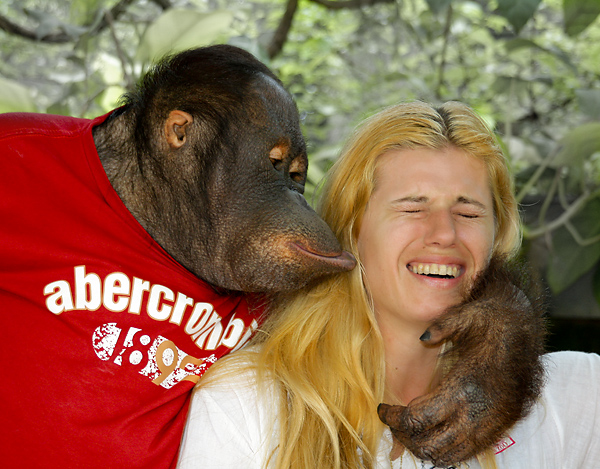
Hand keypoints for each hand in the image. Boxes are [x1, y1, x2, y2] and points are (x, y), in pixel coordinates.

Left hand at [378, 256, 546, 466]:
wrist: (526, 332)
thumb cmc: (491, 320)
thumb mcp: (467, 315)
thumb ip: (443, 326)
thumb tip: (422, 338)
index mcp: (465, 386)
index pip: (419, 418)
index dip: (393, 418)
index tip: (381, 409)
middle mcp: (479, 412)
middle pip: (428, 444)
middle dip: (403, 435)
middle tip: (391, 420)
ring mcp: (491, 425)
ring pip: (446, 456)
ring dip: (421, 447)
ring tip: (407, 428)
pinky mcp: (499, 429)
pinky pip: (466, 454)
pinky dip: (444, 453)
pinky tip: (431, 435)